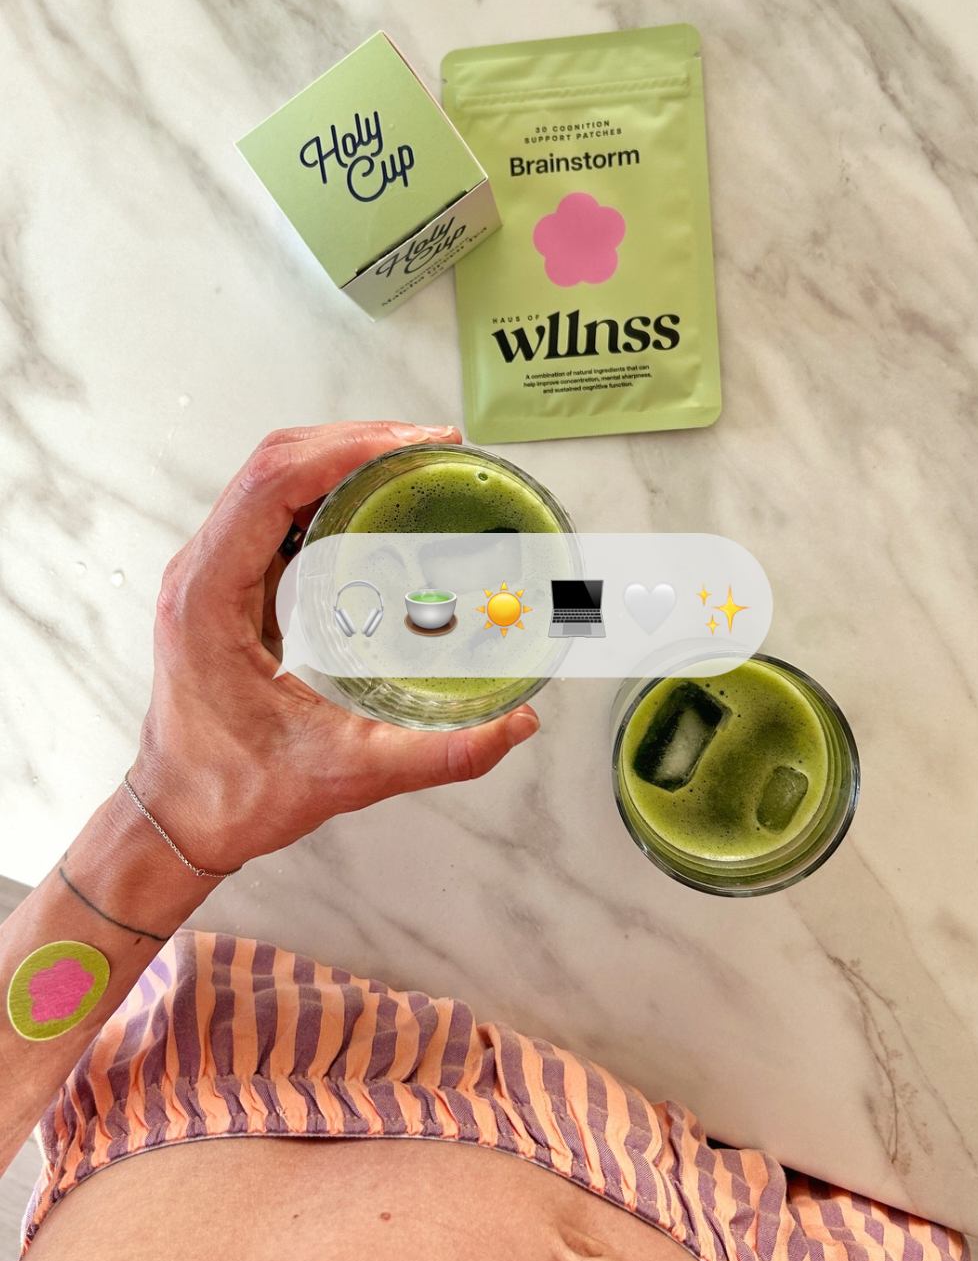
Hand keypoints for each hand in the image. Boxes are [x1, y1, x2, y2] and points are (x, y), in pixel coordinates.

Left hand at [127, 422, 539, 872]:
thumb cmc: (232, 794)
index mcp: (208, 599)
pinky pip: (277, 514)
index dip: (345, 450)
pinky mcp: (230, 586)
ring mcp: (212, 574)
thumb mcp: (344, 774)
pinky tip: (381, 508)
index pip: (270, 486)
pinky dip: (330, 494)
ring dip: (343, 459)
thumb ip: (437, 754)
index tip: (413, 445)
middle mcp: (201, 573)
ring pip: (274, 481)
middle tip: (433, 449)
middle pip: (274, 465)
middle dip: (357, 442)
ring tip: (416, 465)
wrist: (182, 818)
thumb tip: (512, 726)